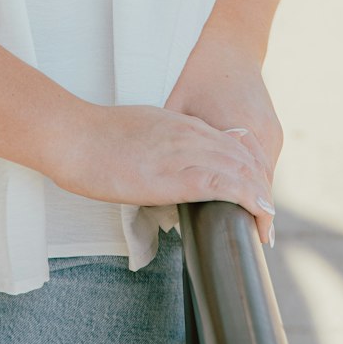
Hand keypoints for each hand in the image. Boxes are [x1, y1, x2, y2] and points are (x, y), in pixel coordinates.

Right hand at [50, 102, 274, 236]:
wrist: (74, 136)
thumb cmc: (95, 138)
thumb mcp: (139, 131)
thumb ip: (161, 144)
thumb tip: (166, 166)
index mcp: (180, 123)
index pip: (231, 142)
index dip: (249, 167)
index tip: (255, 190)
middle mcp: (189, 134)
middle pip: (243, 156)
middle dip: (260, 184)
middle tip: (267, 212)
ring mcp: (184, 152)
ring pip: (241, 170)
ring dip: (260, 195)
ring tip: (268, 220)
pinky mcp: (176, 176)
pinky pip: (224, 185)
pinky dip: (248, 199)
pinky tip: (260, 212)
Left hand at [164, 29, 282, 244]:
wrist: (228, 44)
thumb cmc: (197, 75)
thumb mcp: (182, 110)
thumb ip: (180, 145)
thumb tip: (164, 178)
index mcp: (243, 131)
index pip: (253, 185)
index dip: (253, 213)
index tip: (252, 238)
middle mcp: (262, 133)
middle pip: (261, 184)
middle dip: (255, 211)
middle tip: (251, 240)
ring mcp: (270, 131)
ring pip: (263, 173)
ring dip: (254, 195)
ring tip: (248, 224)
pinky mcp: (270, 127)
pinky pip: (262, 160)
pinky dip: (253, 177)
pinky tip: (243, 193)